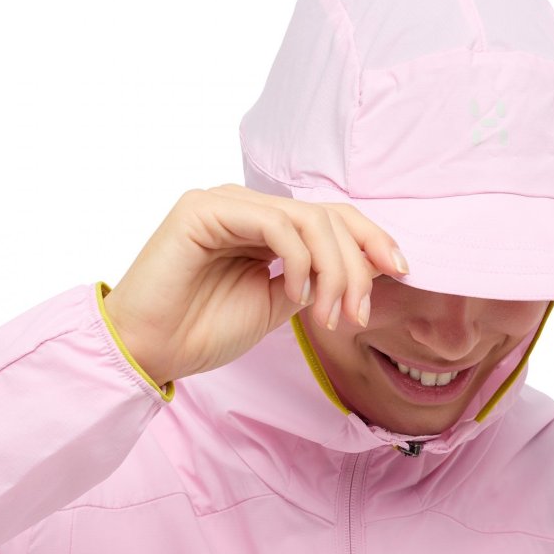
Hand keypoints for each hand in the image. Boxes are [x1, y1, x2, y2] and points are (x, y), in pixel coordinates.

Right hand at [102, 184, 408, 386]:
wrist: (152, 350)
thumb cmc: (205, 330)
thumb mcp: (278, 305)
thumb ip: (313, 280)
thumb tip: (361, 271)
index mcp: (265, 226)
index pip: (331, 218)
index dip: (371, 239)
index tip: (401, 271)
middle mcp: (248, 207)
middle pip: (328, 216)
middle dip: (357, 266)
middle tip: (358, 314)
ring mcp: (226, 204)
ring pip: (308, 219)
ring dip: (334, 270)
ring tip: (330, 316)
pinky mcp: (204, 210)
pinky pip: (275, 223)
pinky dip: (300, 261)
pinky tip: (297, 295)